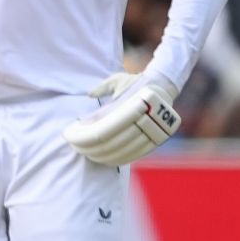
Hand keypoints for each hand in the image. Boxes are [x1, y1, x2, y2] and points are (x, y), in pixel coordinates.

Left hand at [63, 71, 180, 165]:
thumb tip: (89, 94)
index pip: (101, 122)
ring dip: (104, 155)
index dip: (87, 132)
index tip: (75, 135)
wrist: (164, 86)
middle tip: (79, 148)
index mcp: (126, 103)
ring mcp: (150, 128)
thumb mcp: (118, 80)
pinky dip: (121, 158)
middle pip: (110, 139)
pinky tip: (108, 160)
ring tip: (90, 155)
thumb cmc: (136, 82)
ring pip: (123, 149)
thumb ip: (102, 88)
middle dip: (92, 146)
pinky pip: (137, 153)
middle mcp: (138, 117)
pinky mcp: (158, 138)